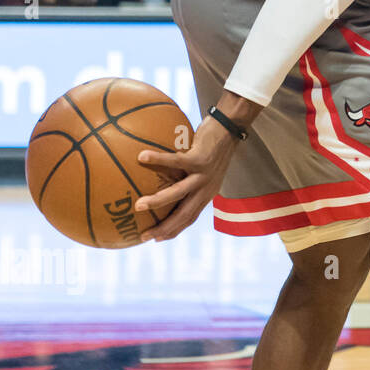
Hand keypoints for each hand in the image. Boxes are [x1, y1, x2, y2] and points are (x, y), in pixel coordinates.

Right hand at [135, 117, 241, 240]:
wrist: (230, 129)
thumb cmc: (211, 147)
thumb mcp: (201, 167)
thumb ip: (184, 176)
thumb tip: (158, 177)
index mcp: (206, 192)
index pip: (190, 218)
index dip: (174, 230)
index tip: (156, 239)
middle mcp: (206, 188)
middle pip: (185, 214)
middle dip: (165, 227)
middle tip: (144, 235)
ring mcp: (204, 174)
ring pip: (180, 193)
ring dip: (159, 201)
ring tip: (139, 206)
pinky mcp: (201, 158)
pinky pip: (176, 160)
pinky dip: (159, 160)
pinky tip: (141, 157)